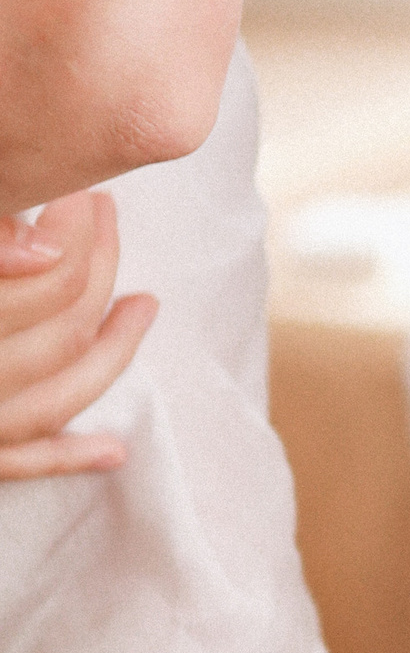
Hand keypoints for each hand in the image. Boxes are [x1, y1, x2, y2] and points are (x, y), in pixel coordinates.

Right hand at [0, 190, 151, 475]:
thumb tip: (45, 250)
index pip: (49, 274)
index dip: (76, 227)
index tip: (87, 187)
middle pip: (65, 327)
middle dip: (98, 264)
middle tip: (108, 209)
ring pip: (60, 395)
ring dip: (112, 351)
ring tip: (144, 305)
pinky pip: (23, 465)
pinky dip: (70, 454)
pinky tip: (114, 451)